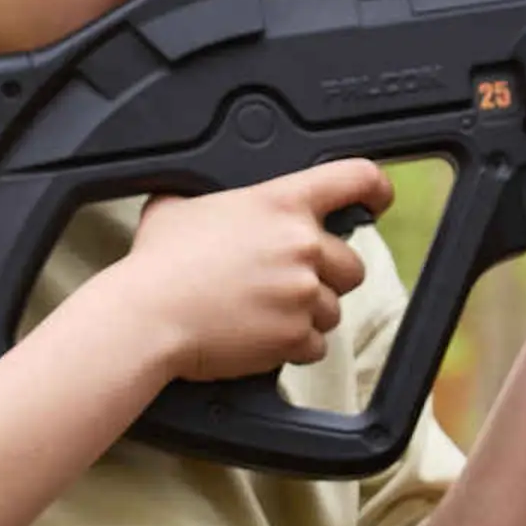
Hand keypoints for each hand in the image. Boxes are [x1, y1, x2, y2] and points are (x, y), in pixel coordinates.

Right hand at [102, 159, 392, 383]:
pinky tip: (255, 337)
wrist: (147, 316)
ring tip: (259, 313)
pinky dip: (291, 346)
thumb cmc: (158, 262)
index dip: (375, 189)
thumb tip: (203, 197)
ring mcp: (303, 293)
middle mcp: (303, 245)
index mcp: (282, 202)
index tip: (378, 201)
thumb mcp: (179, 205)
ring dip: (305, 315)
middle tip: (283, 283)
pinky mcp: (295, 336)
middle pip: (352, 264)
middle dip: (325, 277)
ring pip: (332, 309)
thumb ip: (210, 196)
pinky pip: (314, 345)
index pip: (355, 179)